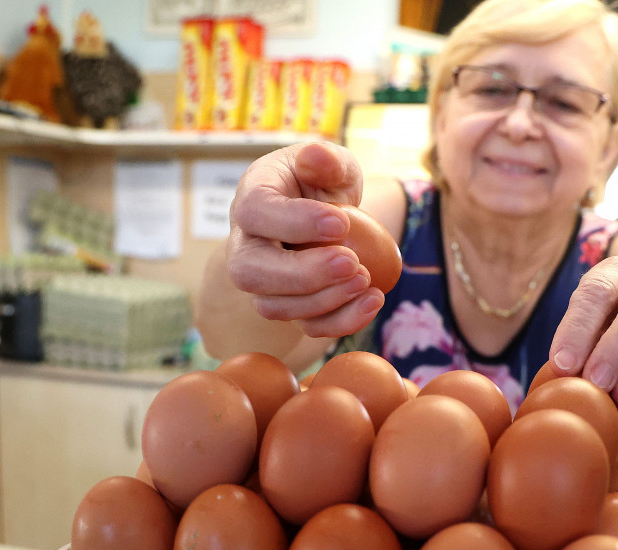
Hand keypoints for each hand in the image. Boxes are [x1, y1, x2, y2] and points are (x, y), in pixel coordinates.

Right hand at [226, 141, 382, 337]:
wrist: (325, 216)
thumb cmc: (322, 183)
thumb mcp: (331, 162)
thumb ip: (326, 159)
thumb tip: (316, 155)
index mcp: (252, 197)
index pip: (256, 212)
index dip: (295, 222)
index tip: (342, 224)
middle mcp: (246, 243)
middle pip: (250, 271)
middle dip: (303, 274)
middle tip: (352, 263)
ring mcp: (262, 281)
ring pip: (274, 306)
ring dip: (324, 301)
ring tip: (366, 280)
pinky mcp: (288, 306)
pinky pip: (304, 327)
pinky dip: (340, 321)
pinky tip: (372, 301)